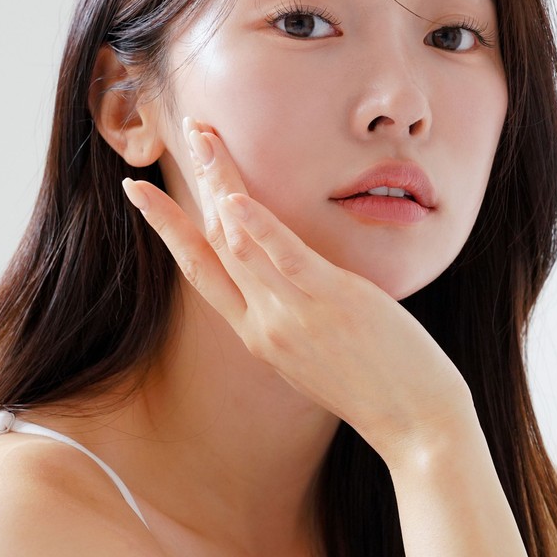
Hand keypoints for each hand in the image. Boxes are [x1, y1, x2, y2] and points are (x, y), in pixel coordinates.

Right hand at [121, 116, 472, 463]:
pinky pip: (285, 258)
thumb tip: (294, 285)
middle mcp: (264, 324)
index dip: (166, 226)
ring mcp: (294, 314)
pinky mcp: (332, 302)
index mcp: (258, 335)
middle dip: (191, 182)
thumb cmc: (379, 389)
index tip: (139, 190)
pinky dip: (257, 227)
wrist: (416, 427)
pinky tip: (233, 198)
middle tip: (182, 129)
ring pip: (241, 240)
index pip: (199, 269)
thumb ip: (294, 319)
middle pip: (213, 242)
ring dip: (219, 182)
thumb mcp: (318, 357)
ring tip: (202, 135)